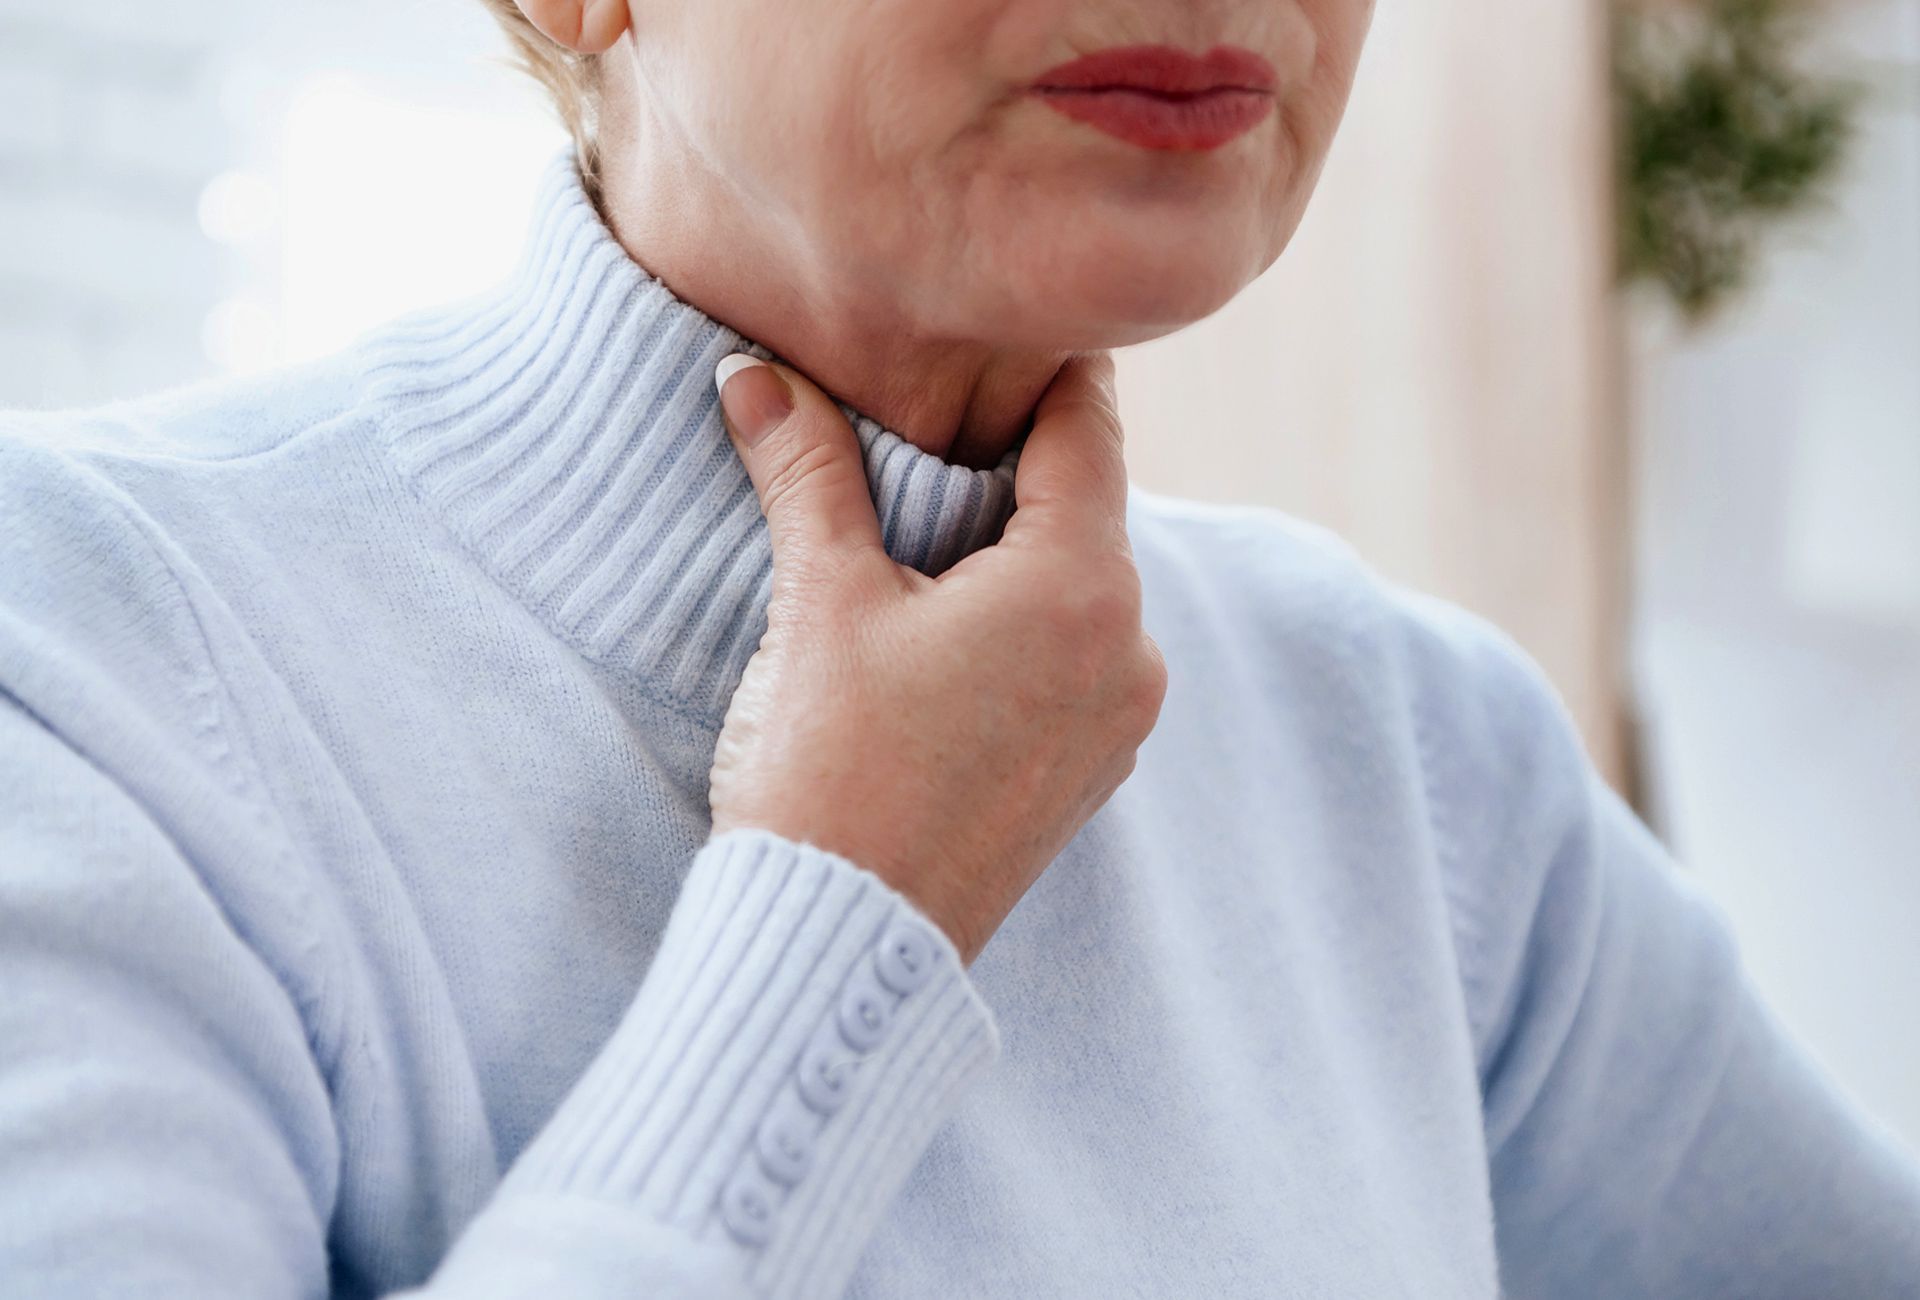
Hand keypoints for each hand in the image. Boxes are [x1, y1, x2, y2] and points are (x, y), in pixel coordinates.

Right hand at [707, 352, 1166, 964]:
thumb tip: (755, 374)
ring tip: (920, 544)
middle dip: (1009, 466)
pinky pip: (1074, 662)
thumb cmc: (830, 772)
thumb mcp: (820, 604)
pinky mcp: (1088, 775)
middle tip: (931, 424)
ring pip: (1079, 589)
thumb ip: (807, 474)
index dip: (1044, 364)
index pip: (1087, 426)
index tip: (1008, 323)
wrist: (842, 947)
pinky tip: (942, 640)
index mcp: (1083, 587)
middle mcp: (1129, 650)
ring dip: (1013, 554)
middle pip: (1083, 509)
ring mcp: (1118, 722)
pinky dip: (1022, 628)